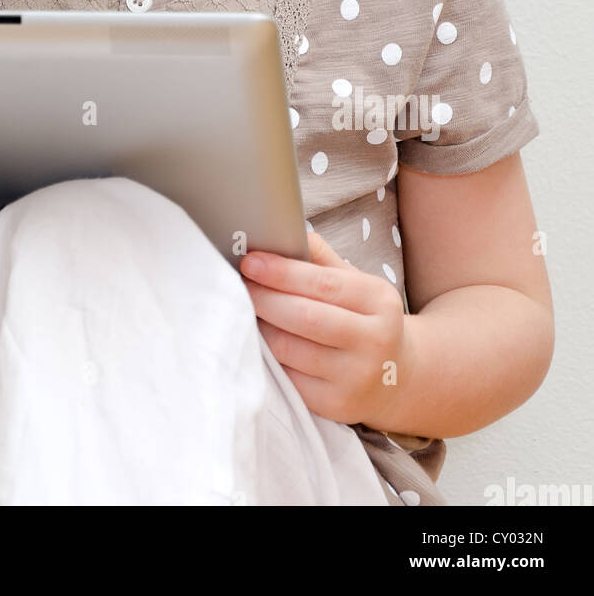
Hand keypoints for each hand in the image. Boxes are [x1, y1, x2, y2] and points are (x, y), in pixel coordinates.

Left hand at [239, 229, 409, 428]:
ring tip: (242, 308)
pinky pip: (288, 377)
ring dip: (259, 326)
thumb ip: (320, 258)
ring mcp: (356, 378)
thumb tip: (279, 229)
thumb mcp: (357, 284)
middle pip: (304, 317)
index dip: (281, 272)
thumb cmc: (364, 320)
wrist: (398, 377)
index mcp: (379, 301)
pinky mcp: (335, 406)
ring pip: (290, 349)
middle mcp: (374, 341)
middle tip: (238, 283)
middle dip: (263, 298)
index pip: (322, 284)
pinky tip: (256, 340)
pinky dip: (266, 356)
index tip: (250, 261)